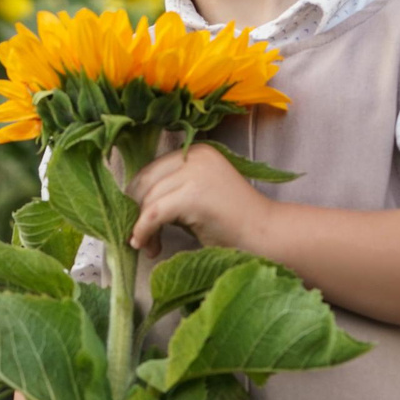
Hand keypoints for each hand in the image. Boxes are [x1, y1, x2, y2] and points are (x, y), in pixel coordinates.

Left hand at [127, 142, 271, 253]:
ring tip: (149, 247)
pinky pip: (154, 213)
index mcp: (195, 152)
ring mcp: (194, 172)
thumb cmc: (234, 224)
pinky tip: (145, 245)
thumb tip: (132, 206)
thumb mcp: (198, 197)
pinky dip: (143, 230)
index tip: (135, 221)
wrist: (267, 235)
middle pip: (145, 182)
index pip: (151, 171)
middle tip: (140, 239)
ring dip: (141, 226)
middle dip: (136, 211)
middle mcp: (193, 156)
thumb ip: (171, 192)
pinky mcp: (193, 195)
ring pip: (148, 199)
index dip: (137, 198)